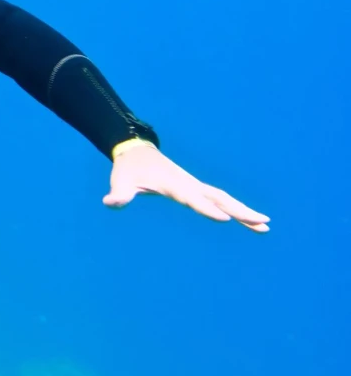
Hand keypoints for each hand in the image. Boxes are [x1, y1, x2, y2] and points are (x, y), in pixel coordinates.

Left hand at [104, 140, 269, 231]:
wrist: (135, 150)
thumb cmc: (128, 168)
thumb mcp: (121, 181)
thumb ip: (118, 194)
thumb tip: (109, 203)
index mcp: (173, 184)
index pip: (192, 199)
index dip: (206, 209)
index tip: (225, 219)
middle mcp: (189, 184)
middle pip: (218, 198)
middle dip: (239, 211)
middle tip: (262, 223)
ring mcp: (195, 185)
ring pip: (224, 198)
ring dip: (243, 211)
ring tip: (265, 225)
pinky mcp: (196, 188)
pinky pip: (219, 199)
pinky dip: (235, 208)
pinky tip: (248, 221)